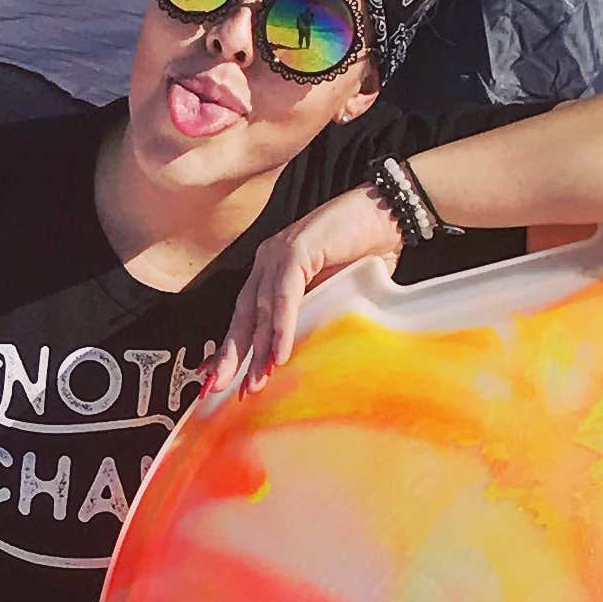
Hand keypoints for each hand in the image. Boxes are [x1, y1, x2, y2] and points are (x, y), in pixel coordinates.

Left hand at [211, 187, 402, 398]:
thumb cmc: (365, 253)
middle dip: (231, 354)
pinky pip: (285, 295)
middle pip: (243, 314)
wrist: (387, 213)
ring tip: (254, 382)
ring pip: (261, 308)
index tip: (215, 378)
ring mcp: (279, 252)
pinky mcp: (297, 248)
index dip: (231, 347)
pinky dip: (282, 326)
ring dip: (258, 349)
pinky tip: (280, 353)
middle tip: (219, 388)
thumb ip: (314, 315)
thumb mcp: (333, 292)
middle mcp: (268, 261)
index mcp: (271, 270)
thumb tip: (303, 356)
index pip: (244, 315)